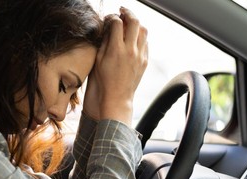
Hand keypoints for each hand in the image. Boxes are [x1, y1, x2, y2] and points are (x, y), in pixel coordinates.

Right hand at [83, 7, 148, 123]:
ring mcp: (140, 56)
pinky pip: (146, 43)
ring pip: (144, 30)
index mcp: (116, 49)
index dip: (112, 17)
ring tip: (129, 23)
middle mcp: (130, 51)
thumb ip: (106, 40)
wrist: (117, 98)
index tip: (109, 18)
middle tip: (122, 12)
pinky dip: (140, 36)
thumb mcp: (99, 58)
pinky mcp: (145, 61)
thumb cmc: (104, 80)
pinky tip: (133, 38)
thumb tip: (110, 26)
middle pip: (134, 21)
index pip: (117, 23)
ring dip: (136, 23)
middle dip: (128, 13)